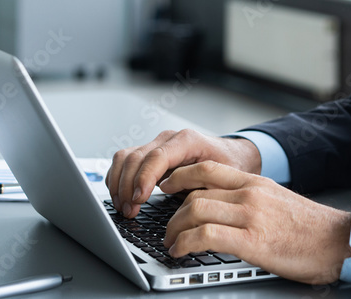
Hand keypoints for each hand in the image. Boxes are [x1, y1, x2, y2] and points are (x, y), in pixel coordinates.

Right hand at [106, 129, 261, 217]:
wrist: (232, 155)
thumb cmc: (229, 165)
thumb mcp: (223, 175)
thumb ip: (200, 182)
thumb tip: (176, 198)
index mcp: (188, 140)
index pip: (157, 156)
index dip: (144, 178)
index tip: (139, 199)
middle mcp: (168, 138)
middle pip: (135, 157)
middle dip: (127, 186)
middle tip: (130, 211)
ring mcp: (157, 144)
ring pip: (124, 157)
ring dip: (119, 184)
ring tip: (125, 208)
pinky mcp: (149, 153)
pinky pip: (124, 161)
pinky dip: (118, 180)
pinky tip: (122, 198)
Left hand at [160, 161, 350, 285]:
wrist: (338, 241)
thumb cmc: (311, 228)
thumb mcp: (278, 201)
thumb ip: (252, 199)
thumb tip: (224, 208)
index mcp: (256, 183)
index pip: (208, 169)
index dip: (181, 177)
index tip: (168, 187)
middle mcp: (251, 195)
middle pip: (195, 193)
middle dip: (173, 213)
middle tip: (168, 228)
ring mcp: (251, 216)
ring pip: (195, 211)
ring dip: (174, 230)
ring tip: (172, 243)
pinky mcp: (252, 241)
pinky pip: (205, 236)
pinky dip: (185, 244)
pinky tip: (181, 251)